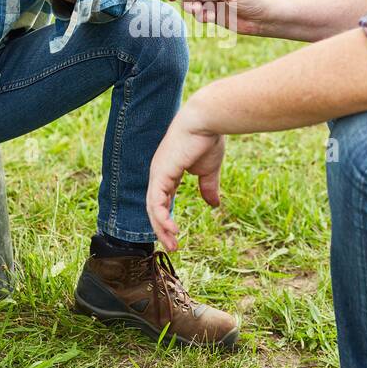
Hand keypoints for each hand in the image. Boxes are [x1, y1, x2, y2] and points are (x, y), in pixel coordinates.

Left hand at [147, 100, 225, 251]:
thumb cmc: (207, 139)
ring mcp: (157, 173)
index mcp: (168, 172)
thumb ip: (208, 187)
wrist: (206, 120)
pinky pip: (156, 202)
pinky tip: (171, 230)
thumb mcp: (208, 170)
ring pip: (153, 208)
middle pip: (155, 208)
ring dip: (161, 228)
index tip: (176, 235)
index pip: (163, 200)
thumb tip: (213, 205)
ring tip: (173, 245)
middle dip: (162, 229)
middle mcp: (159, 174)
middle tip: (173, 247)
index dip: (167, 218)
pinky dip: (162, 218)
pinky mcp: (160, 173)